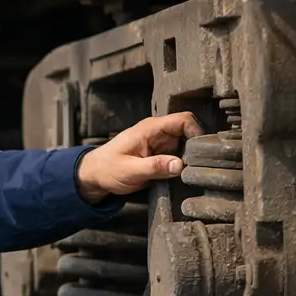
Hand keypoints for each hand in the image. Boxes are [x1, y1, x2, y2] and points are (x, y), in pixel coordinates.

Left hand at [76, 112, 202, 201]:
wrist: (95, 175)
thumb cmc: (107, 169)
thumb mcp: (130, 170)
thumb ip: (154, 167)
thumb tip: (179, 165)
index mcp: (150, 128)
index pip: (184, 119)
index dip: (197, 132)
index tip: (200, 151)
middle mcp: (158, 133)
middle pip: (189, 132)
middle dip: (196, 148)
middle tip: (197, 166)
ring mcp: (160, 144)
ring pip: (187, 146)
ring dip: (191, 158)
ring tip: (189, 173)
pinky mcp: (161, 155)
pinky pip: (179, 156)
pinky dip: (184, 165)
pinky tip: (182, 175)